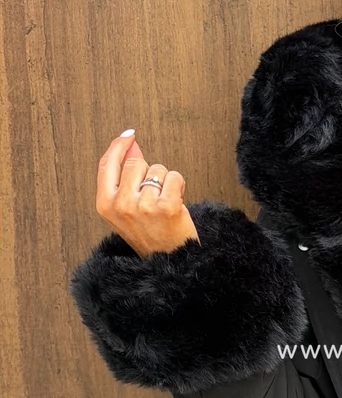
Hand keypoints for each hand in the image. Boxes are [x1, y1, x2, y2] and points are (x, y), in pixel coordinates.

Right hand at [96, 131, 199, 258]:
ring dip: (165, 182)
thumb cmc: (149, 235)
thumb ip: (123, 178)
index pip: (106, 165)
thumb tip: (130, 144)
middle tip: (153, 196)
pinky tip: (177, 203)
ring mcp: (144, 206)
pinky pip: (175, 177)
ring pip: (157, 169)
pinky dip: (180, 186)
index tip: (128, 135)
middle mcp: (122, 205)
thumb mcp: (125, 210)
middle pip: (136, 162)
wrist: (171, 262)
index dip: (118, 146)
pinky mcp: (168, 207)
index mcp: (105, 205)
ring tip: (164, 204)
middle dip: (148, 172)